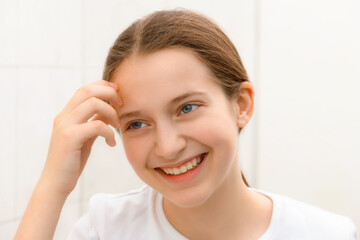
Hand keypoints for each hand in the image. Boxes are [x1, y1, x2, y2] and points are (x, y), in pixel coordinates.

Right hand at [40, 80, 121, 196]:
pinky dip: (109, 132)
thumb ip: (93, 122)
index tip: (118, 94)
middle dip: (110, 93)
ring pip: (93, 103)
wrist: (56, 183)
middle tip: (121, 106)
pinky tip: (111, 143)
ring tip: (118, 125)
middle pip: (89, 90)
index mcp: (66, 114)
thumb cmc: (71, 161)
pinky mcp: (70, 138)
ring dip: (111, 112)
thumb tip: (107, 110)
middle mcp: (63, 116)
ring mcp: (65, 126)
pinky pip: (97, 125)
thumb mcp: (84, 137)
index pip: (84, 89)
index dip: (103, 86)